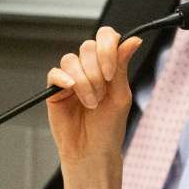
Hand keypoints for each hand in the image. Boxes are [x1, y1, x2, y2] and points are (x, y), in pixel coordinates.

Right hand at [46, 27, 141, 163]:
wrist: (93, 152)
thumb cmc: (109, 128)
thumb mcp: (121, 95)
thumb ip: (122, 66)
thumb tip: (134, 40)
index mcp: (107, 66)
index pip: (106, 37)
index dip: (107, 48)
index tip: (111, 72)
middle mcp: (88, 68)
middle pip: (88, 48)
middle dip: (97, 72)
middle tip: (101, 95)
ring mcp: (71, 78)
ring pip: (71, 60)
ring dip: (84, 82)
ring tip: (90, 103)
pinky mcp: (55, 90)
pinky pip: (55, 73)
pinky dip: (63, 79)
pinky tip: (70, 89)